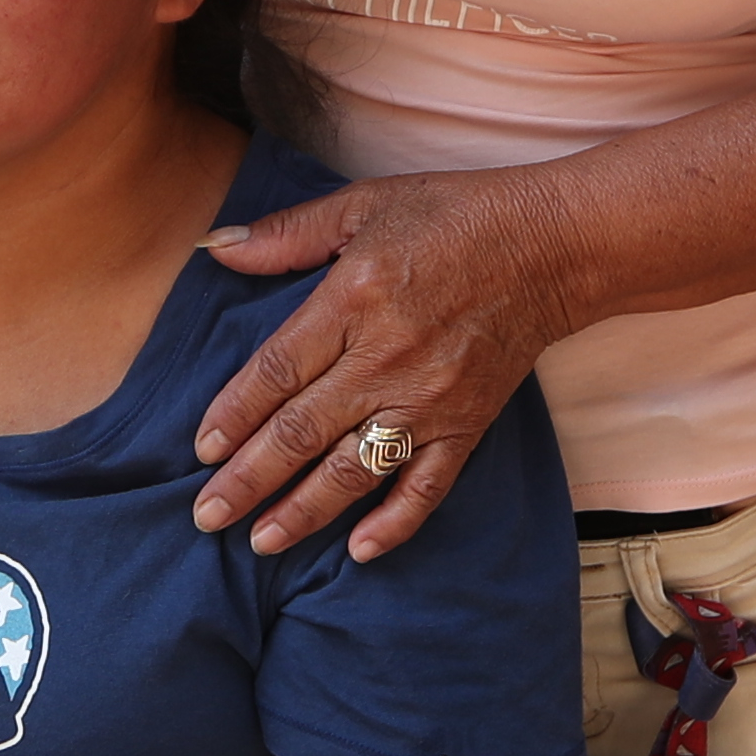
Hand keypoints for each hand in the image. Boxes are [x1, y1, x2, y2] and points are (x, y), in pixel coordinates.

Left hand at [187, 169, 586, 561]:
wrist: (554, 245)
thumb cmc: (453, 216)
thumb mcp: (363, 205)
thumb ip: (287, 234)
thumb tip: (214, 249)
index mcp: (353, 299)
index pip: (276, 371)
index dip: (234, 414)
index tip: (201, 450)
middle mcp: (387, 358)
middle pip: (302, 431)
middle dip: (249, 480)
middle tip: (208, 516)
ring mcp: (429, 399)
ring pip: (353, 469)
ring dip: (303, 511)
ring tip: (261, 541)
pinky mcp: (468, 424)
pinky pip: (426, 486)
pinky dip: (395, 523)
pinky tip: (359, 551)